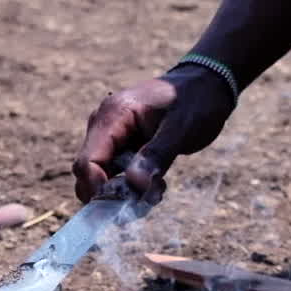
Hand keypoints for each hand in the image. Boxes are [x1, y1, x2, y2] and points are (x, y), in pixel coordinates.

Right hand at [73, 65, 234, 202]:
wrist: (204, 86)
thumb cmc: (195, 101)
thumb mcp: (182, 128)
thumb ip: (158, 154)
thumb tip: (134, 184)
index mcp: (113, 114)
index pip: (88, 160)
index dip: (98, 188)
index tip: (126, 205)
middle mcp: (103, 123)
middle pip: (86, 171)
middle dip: (110, 193)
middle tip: (146, 201)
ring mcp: (108, 134)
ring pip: (99, 175)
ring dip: (122, 192)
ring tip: (156, 189)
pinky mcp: (118, 144)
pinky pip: (113, 172)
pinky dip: (130, 185)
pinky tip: (155, 183)